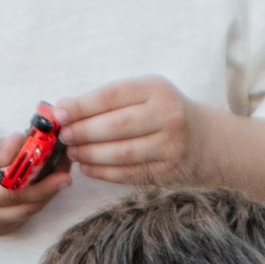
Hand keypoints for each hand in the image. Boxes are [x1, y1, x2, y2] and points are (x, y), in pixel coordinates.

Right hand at [0, 137, 72, 235]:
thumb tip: (20, 141)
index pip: (10, 192)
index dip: (39, 181)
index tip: (61, 168)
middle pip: (27, 203)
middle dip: (52, 181)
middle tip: (67, 157)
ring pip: (33, 209)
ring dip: (50, 187)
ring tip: (61, 161)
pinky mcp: (6, 229)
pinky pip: (30, 212)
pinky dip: (41, 194)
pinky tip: (48, 175)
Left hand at [52, 76, 198, 185]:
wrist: (205, 140)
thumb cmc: (162, 113)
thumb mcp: (143, 95)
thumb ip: (106, 100)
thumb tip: (62, 108)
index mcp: (158, 90)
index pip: (114, 95)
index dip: (82, 106)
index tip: (59, 113)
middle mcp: (168, 116)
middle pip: (117, 126)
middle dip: (84, 132)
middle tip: (64, 136)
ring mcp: (170, 146)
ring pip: (121, 153)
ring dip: (90, 154)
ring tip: (72, 152)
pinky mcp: (167, 172)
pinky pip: (128, 174)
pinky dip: (103, 172)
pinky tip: (87, 168)